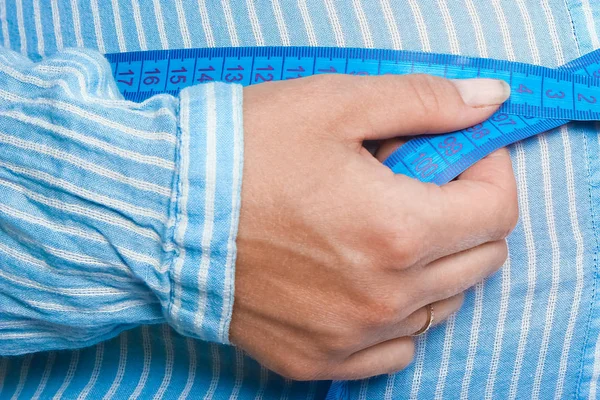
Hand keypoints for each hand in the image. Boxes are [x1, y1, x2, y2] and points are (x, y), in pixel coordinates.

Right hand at [230, 74, 516, 380]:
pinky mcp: (317, 359)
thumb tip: (489, 100)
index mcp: (397, 229)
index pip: (497, 210)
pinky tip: (365, 284)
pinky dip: (396, 316)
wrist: (159, 214)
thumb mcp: (334, 104)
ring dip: (432, 265)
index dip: (488, 171)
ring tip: (383, 231)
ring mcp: (351, 336)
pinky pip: (395, 351)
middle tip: (416, 185)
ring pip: (442, 306)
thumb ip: (424, 101)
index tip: (459, 154)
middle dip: (463, 214)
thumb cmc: (241, 154)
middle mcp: (384, 296)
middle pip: (479, 261)